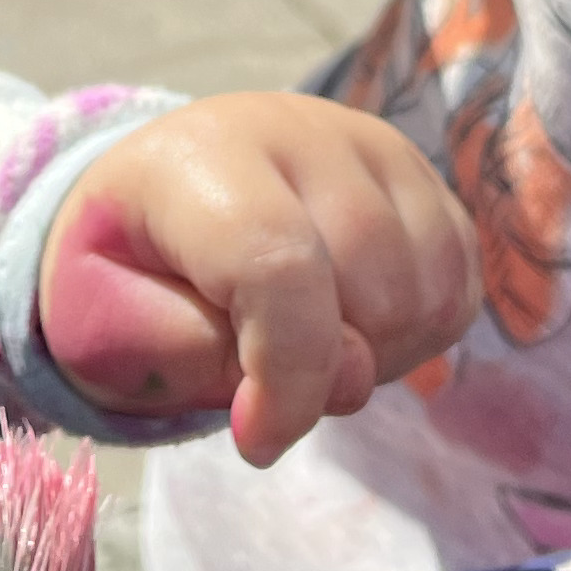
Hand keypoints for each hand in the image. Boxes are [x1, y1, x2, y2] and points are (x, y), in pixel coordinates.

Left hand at [36, 91, 479, 468]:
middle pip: (371, 286)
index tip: (256, 440)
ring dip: (378, 356)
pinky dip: (419, 336)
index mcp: (201, 157)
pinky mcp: (420, 175)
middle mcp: (300, 129)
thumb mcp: (110, 328)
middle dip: (329, 369)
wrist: (150, 209)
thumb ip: (200, 355)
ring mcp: (372, 144)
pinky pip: (460, 284)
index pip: (279, 267)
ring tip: (308, 346)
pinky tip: (354, 327)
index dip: (286, 377)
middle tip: (266, 377)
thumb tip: (344, 378)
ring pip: (427, 289)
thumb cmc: (124, 276)